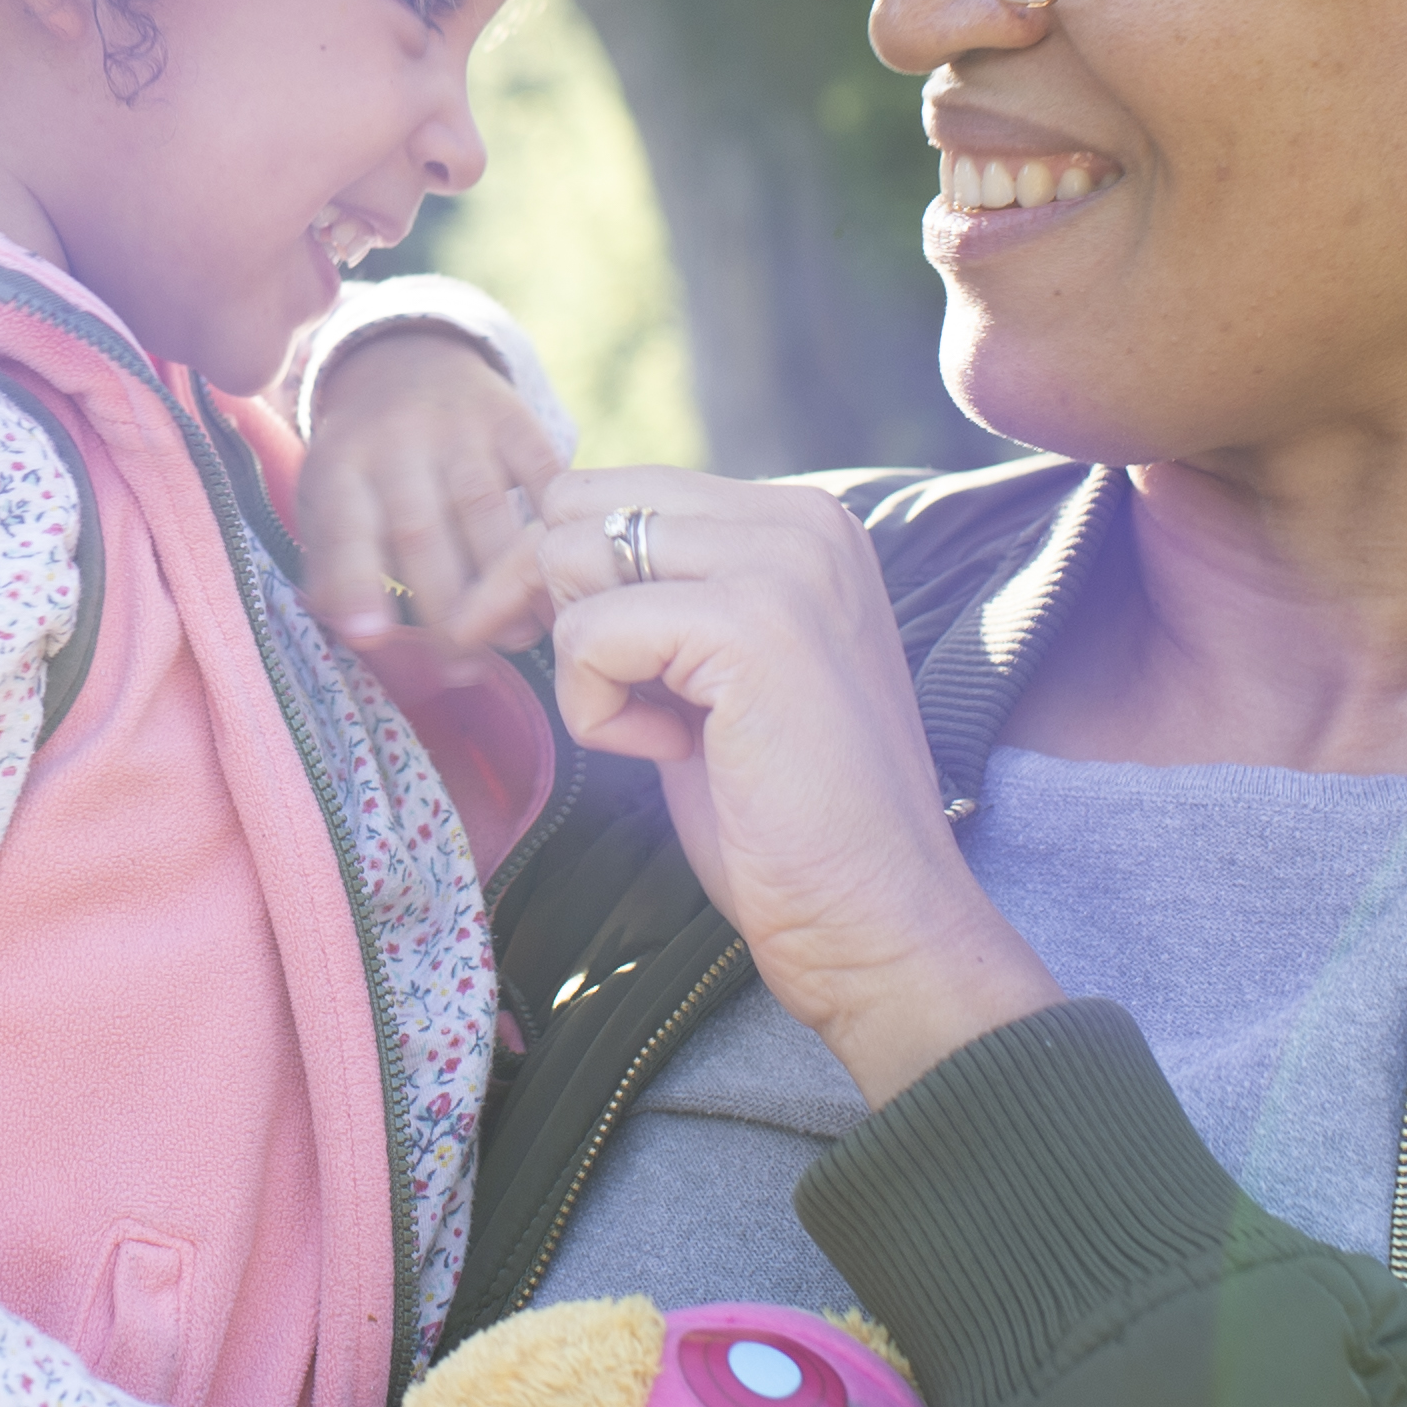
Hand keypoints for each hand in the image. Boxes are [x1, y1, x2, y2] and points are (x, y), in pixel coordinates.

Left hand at [291, 326, 565, 666]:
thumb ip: (333, 563)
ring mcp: (459, 424)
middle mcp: (397, 438)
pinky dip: (551, 531)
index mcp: (340, 463)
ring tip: (515, 640)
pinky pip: (540, 477)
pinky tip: (559, 582)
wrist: (409, 358)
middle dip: (445, 607)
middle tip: (464, 667)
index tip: (371, 635)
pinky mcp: (514, 417)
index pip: (346, 526)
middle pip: (422, 529)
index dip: (356, 581)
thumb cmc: (363, 460)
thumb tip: (354, 633)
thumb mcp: (327, 497)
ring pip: (486, 510)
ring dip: (505, 582)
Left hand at [534, 469, 1058, 1101]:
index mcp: (798, 523)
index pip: (613, 487)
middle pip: (577, 504)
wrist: (875, 918)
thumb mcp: (709, 671)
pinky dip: (599, 714)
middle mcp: (800, 521)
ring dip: (584, 663)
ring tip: (664, 727)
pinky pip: (587, 635)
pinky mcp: (751, 624)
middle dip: (551, 604)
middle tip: (603, 694)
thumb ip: (655, 596)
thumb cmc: (782, 816)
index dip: (560, 574)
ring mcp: (783, 565)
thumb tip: (532, 554)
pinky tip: (674, 754)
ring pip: (571, 557)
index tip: (575, 656)